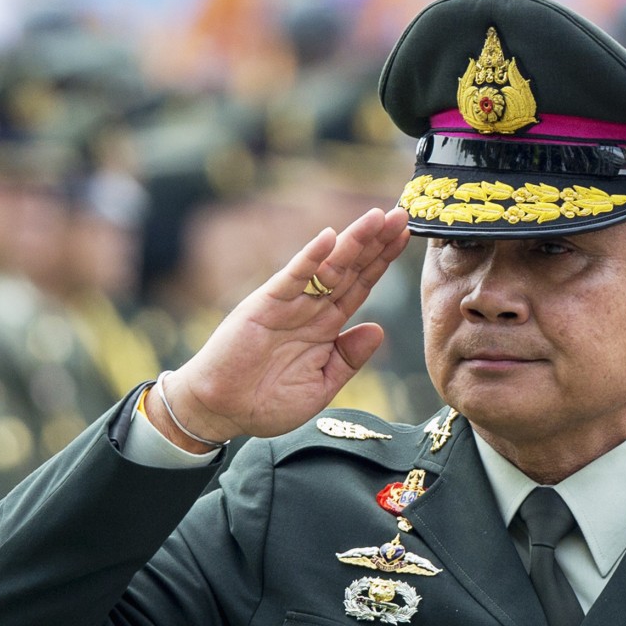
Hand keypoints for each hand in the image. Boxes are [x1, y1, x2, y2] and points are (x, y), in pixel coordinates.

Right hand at [154, 208, 408, 449]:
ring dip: (352, 242)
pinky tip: (329, 238)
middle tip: (401, 213)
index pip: (360, 286)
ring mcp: (289, 305)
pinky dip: (310, 258)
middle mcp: (310, 309)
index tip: (405, 236)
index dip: (382, 261)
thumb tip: (379, 330)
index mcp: (326, 328)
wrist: (220, 411)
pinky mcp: (265, 305)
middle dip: (375, 242)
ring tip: (377, 218)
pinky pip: (292, 278)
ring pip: (328, 268)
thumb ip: (348, 359)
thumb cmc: (266, 403)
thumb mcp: (319, 386)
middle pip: (350, 269)